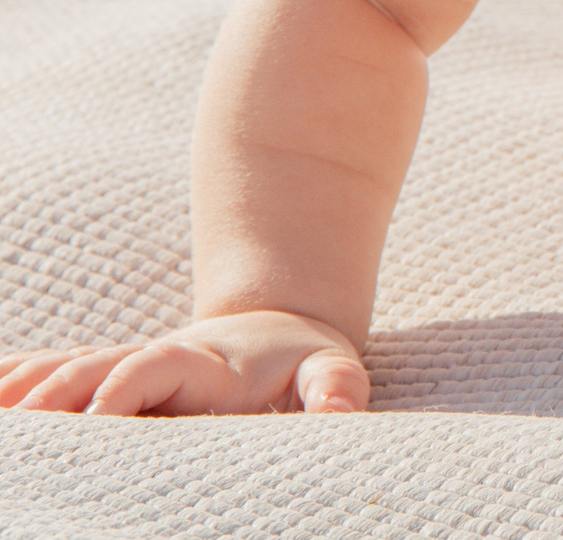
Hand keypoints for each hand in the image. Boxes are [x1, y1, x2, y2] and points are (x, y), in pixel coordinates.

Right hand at [0, 310, 367, 415]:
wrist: (281, 328)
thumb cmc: (303, 363)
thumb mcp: (331, 368)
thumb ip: (336, 388)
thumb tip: (342, 415)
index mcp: (201, 361)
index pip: (154, 367)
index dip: (123, 387)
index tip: (95, 416)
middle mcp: (154, 360)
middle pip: (95, 367)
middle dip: (57, 393)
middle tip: (21, 422)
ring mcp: (126, 367)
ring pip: (64, 371)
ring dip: (26, 387)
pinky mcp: (110, 377)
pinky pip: (54, 373)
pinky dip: (17, 378)